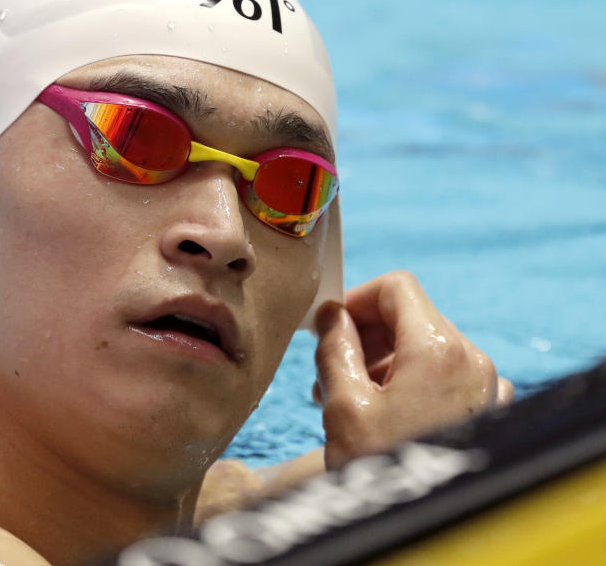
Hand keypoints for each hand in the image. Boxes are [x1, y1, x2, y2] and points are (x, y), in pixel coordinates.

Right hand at [313, 271, 513, 469]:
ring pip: (425, 347)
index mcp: (438, 349)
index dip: (357, 298)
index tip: (329, 324)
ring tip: (347, 398)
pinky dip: (410, 381)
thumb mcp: (342, 403)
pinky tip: (381, 413)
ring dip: (382, 360)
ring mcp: (485, 387)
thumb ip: (334, 346)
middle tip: (329, 370)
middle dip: (365, 335)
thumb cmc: (381, 467)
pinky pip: (444, 376)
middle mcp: (472, 361)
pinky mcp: (487, 410)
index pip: (397, 288)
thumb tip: (330, 314)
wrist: (419, 528)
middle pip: (411, 317)